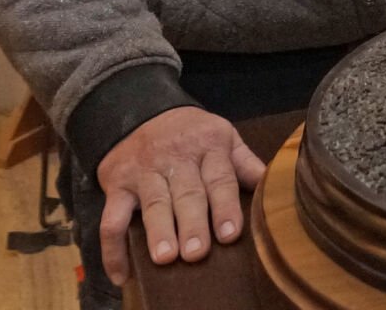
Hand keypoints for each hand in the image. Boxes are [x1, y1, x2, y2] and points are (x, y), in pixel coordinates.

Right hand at [96, 107, 264, 286]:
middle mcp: (177, 158)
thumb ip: (245, 163)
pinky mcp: (117, 184)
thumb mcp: (223, 137)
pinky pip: (111, 217)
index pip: (220, 178)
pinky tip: (121, 274)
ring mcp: (144, 171)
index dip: (225, 206)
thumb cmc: (192, 134)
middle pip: (187, 193)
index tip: (230, 234)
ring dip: (158, 231)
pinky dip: (113, 247)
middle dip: (192, 223)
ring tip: (165, 258)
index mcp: (209, 146)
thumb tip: (273, 186)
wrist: (139, 111)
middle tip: (196, 252)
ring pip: (152, 203)